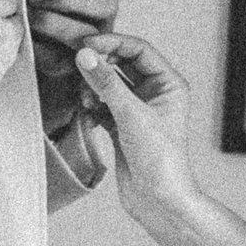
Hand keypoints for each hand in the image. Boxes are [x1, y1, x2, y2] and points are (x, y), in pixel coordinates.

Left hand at [25, 0, 117, 136]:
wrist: (33, 57)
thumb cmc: (30, 15)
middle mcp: (101, 12)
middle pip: (100, 0)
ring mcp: (96, 41)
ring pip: (85, 33)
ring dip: (52, 24)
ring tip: (28, 21)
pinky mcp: (78, 68)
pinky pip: (64, 59)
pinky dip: (41, 51)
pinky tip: (24, 44)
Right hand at [71, 34, 196, 216]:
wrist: (159, 202)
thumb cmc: (161, 160)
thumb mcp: (132, 116)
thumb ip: (106, 84)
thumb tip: (85, 56)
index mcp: (169, 84)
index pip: (139, 50)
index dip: (112, 43)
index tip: (85, 45)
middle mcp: (156, 93)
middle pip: (122, 64)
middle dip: (99, 65)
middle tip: (76, 64)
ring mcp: (138, 110)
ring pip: (109, 84)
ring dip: (93, 87)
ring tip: (83, 97)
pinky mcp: (123, 126)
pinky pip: (102, 104)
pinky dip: (91, 104)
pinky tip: (85, 112)